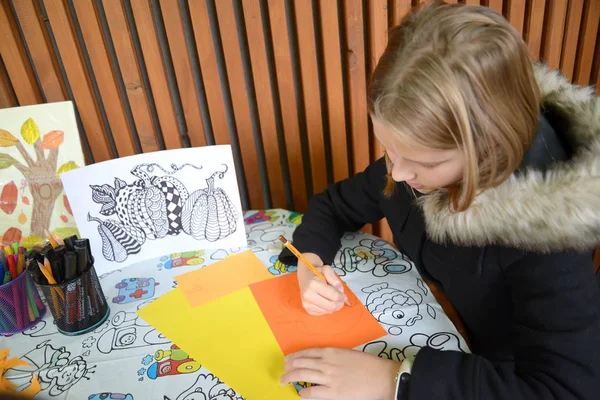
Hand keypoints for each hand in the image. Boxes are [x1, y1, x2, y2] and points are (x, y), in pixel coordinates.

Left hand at [281, 347, 400, 399]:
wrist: (381, 377)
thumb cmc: (368, 365)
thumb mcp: (347, 354)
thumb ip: (333, 357)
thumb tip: (320, 363)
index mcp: (331, 351)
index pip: (306, 352)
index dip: (294, 356)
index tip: (288, 359)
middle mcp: (326, 362)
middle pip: (300, 363)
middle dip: (288, 366)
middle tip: (283, 370)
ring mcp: (328, 377)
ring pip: (301, 375)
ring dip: (289, 377)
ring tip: (283, 380)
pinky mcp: (332, 392)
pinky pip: (311, 393)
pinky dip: (303, 393)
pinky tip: (301, 393)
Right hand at [297, 253, 348, 314]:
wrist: (304, 277)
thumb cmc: (317, 273)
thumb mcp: (327, 269)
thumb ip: (335, 279)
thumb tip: (340, 291)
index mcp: (313, 284)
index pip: (334, 296)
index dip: (342, 297)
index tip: (344, 295)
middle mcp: (308, 296)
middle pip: (332, 306)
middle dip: (340, 304)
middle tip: (341, 299)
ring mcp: (306, 304)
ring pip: (328, 311)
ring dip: (334, 306)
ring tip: (332, 299)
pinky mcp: (307, 310)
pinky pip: (323, 313)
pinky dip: (327, 309)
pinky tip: (325, 302)